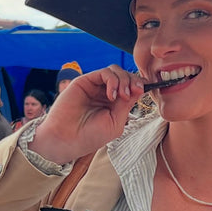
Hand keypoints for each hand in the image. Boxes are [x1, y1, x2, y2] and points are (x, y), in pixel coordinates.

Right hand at [28, 65, 144, 164]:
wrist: (67, 139)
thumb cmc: (90, 136)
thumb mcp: (115, 123)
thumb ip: (126, 105)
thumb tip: (139, 88)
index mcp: (115, 104)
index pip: (132, 87)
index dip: (140, 86)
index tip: (144, 91)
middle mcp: (105, 93)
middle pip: (126, 76)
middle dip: (134, 82)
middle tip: (134, 92)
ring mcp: (95, 87)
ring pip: (116, 71)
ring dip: (124, 80)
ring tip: (121, 96)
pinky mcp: (85, 81)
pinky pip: (104, 72)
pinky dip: (112, 80)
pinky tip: (111, 95)